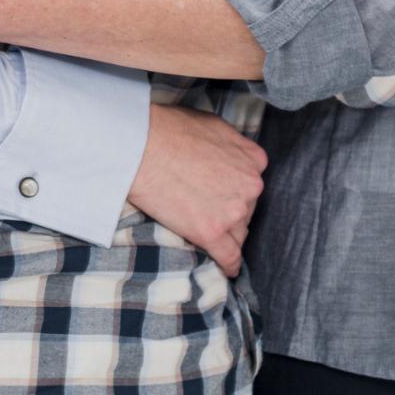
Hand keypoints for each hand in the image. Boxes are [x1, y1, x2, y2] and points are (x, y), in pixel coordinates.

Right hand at [127, 103, 265, 276]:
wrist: (141, 147)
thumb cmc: (168, 129)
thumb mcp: (213, 125)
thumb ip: (232, 144)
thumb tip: (230, 154)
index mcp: (253, 159)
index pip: (252, 182)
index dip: (235, 188)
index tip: (222, 191)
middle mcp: (250, 186)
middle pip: (247, 208)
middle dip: (230, 209)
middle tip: (205, 206)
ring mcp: (233, 211)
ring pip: (238, 232)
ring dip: (225, 233)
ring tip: (207, 231)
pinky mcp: (211, 233)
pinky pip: (229, 257)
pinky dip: (229, 265)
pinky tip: (226, 269)